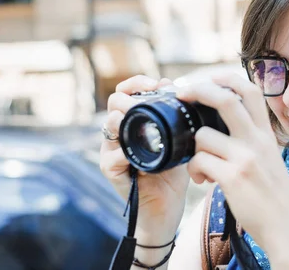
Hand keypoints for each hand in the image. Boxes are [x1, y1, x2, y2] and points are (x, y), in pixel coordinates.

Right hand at [100, 75, 189, 240]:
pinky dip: (128, 150)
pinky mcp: (110, 170)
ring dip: (127, 118)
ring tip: (146, 122)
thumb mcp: (179, 140)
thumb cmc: (173, 172)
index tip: (156, 83)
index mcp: (134, 122)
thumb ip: (176, 116)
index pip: (126, 91)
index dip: (138, 82)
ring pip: (110, 124)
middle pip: (114, 102)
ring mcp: (111, 150)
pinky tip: (147, 150)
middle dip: (131, 96)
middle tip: (151, 99)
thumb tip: (175, 87)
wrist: (167, 207)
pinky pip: (113, 155)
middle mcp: (119, 132)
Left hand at [179, 73, 288, 265]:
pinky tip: (203, 181)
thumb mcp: (269, 157)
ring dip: (193, 149)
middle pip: (226, 99)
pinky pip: (199, 162)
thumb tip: (218, 127)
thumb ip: (250, 139)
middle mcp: (257, 140)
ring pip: (203, 135)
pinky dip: (195, 171)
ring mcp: (245, 158)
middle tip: (182, 93)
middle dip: (198, 89)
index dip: (227, 78)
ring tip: (199, 166)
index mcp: (265, 133)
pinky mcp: (232, 177)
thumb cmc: (273, 194)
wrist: (287, 226)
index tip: (208, 79)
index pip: (250, 90)